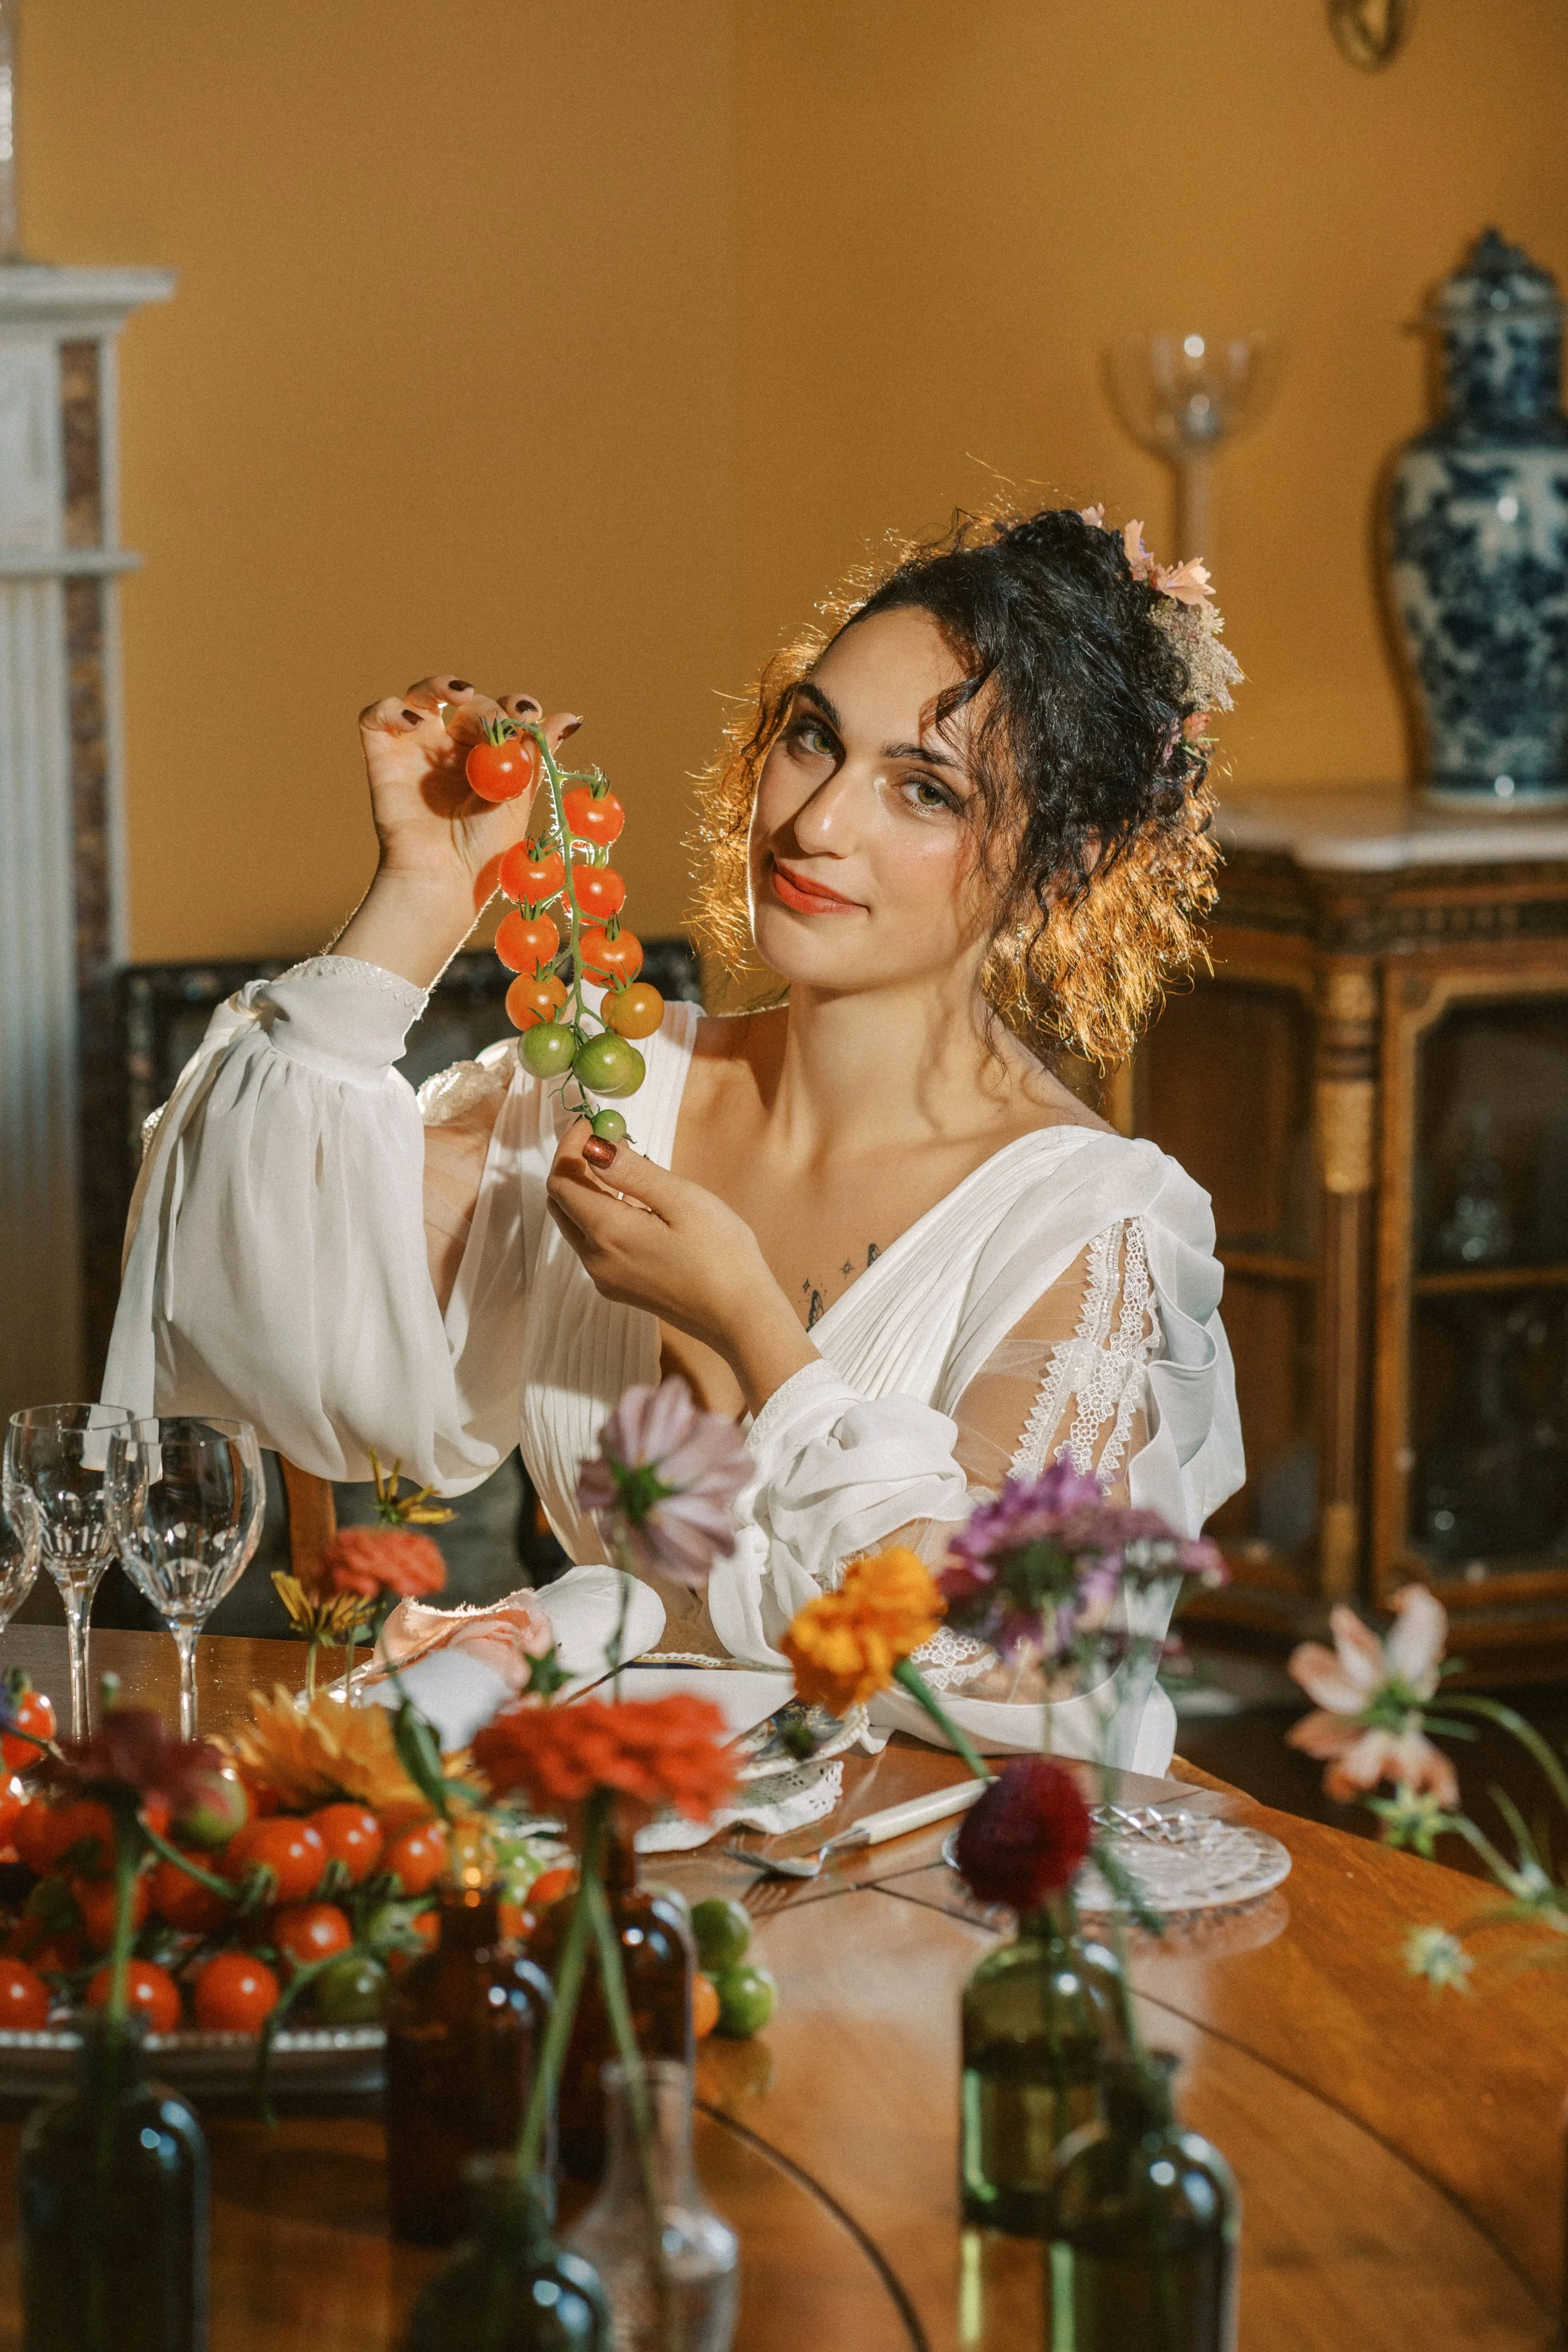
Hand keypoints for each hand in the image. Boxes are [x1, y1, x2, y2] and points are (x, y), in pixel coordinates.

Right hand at [334, 677, 579, 985]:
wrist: (444, 880)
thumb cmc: (486, 850)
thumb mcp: (519, 797)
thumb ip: (537, 754)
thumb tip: (571, 718)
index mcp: (488, 758)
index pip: (502, 714)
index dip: (515, 706)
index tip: (527, 716)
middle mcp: (451, 749)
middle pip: (468, 702)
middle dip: (488, 707)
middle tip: (501, 723)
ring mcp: (416, 751)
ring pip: (421, 696)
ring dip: (439, 684)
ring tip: (460, 694)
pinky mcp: (383, 757)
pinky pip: (376, 716)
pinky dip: (389, 708)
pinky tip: (412, 721)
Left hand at [545, 1126, 818, 1415]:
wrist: (740, 1318)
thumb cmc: (721, 1255)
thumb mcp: (682, 1201)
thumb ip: (632, 1173)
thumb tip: (592, 1147)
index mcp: (607, 1232)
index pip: (562, 1181)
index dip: (569, 1148)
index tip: (594, 1123)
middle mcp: (595, 1258)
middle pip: (562, 1204)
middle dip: (575, 1167)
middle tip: (609, 1141)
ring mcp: (605, 1278)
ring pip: (577, 1224)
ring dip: (590, 1191)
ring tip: (629, 1169)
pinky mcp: (620, 1289)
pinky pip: (596, 1244)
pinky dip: (602, 1215)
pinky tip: (638, 1206)